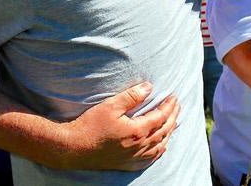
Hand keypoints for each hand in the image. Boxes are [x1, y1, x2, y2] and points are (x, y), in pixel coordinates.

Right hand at [57, 82, 179, 170]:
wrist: (73, 148)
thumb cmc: (90, 125)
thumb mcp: (111, 105)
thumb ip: (132, 96)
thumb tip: (149, 87)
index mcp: (137, 131)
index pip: (160, 117)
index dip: (169, 106)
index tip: (174, 97)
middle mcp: (138, 146)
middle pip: (163, 131)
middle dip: (173, 117)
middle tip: (177, 106)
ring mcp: (133, 157)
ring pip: (159, 146)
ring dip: (169, 133)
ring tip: (173, 122)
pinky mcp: (126, 163)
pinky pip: (149, 159)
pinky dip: (159, 151)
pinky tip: (161, 147)